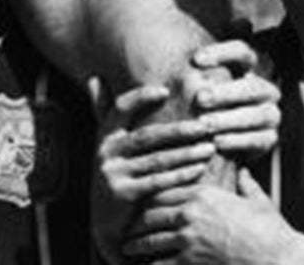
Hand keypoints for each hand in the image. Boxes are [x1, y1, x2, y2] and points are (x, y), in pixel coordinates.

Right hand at [100, 85, 217, 208]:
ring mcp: (113, 174)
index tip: (165, 90)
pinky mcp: (123, 195)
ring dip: (186, 153)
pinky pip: (158, 181)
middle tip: (205, 126)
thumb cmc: (116, 176)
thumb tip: (94, 77)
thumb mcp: (107, 146)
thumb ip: (103, 113)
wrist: (106, 225)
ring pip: (157, 160)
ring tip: (209, 148)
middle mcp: (105, 152)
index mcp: (104, 135)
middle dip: (179, 131)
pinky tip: (199, 169)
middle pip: (147, 136)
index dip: (141, 97)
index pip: (121, 108)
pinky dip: (181, 175)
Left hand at [125, 171, 303, 264]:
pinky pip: (160, 263)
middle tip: (128, 228)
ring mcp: (188, 238)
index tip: (143, 204)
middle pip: (152, 214)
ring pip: (151, 239)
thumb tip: (244, 172)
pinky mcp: (189, 261)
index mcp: (204, 194)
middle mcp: (190, 213)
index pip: (166, 191)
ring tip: (127, 249)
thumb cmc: (271, 232)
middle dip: (138, 223)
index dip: (152, 198)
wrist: (277, 258)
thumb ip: (247, 185)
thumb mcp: (258, 202)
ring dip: (137, 245)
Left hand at [183, 40, 280, 160]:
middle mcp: (266, 90)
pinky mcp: (269, 140)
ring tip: (204, 123)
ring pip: (258, 115)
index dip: (222, 52)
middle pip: (253, 87)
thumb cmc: (206, 99)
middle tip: (199, 98)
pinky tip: (217, 142)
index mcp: (250, 68)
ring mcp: (270, 115)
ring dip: (229, 119)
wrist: (214, 137)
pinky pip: (259, 140)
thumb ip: (215, 51)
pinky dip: (238, 141)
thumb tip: (242, 21)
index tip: (196, 59)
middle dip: (226, 92)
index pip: (244, 51)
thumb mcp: (204, 74)